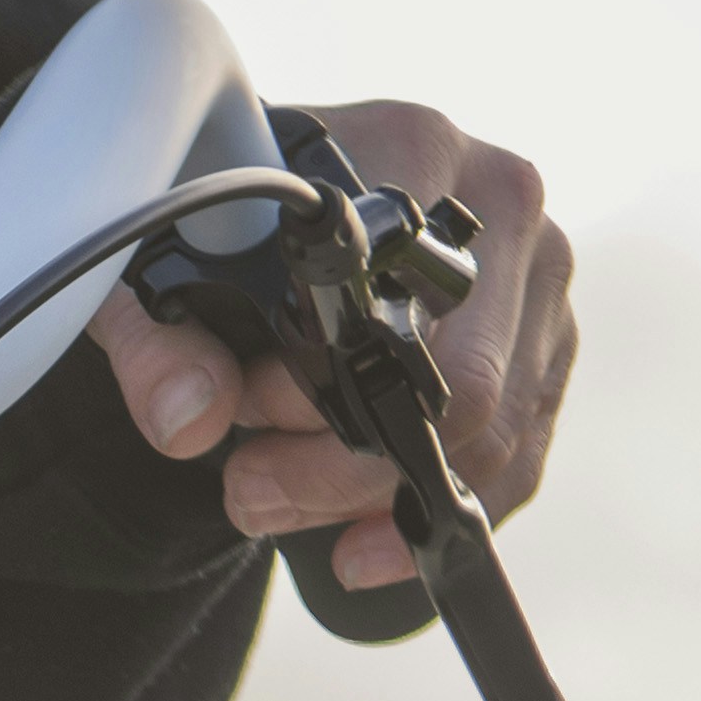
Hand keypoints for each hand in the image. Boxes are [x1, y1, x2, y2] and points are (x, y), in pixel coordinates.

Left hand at [93, 101, 575, 589]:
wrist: (267, 206)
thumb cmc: (220, 227)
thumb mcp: (152, 272)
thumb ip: (157, 341)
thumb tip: (191, 418)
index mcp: (416, 150)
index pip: (403, 313)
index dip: (317, 397)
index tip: (244, 419)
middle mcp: (502, 205)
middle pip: (464, 390)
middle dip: (343, 468)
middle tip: (250, 488)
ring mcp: (539, 277)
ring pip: (496, 440)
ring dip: (381, 504)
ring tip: (282, 505)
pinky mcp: (547, 344)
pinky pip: (517, 463)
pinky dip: (437, 522)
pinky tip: (359, 549)